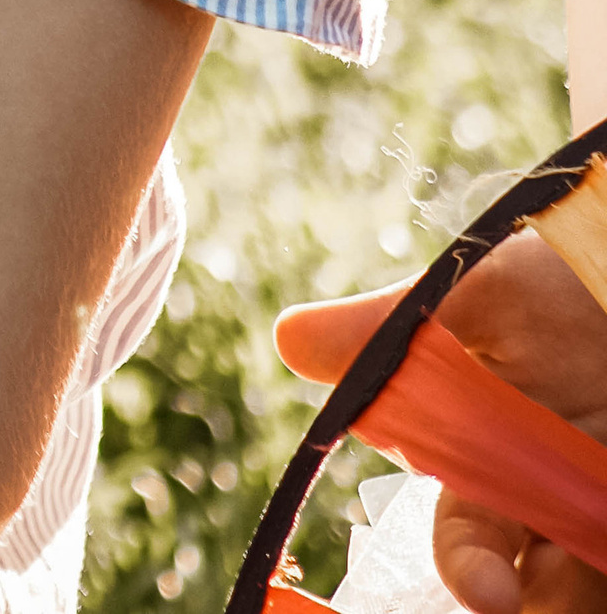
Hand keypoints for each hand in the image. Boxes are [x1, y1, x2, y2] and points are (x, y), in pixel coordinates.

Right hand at [432, 234, 606, 613]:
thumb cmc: (562, 278)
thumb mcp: (488, 295)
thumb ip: (394, 330)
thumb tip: (286, 338)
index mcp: (484, 453)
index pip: (466, 540)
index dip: (470, 571)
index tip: (490, 595)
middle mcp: (543, 498)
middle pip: (528, 588)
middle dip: (522, 600)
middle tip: (527, 601)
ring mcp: (594, 511)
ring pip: (580, 589)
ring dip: (580, 592)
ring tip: (595, 557)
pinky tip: (606, 550)